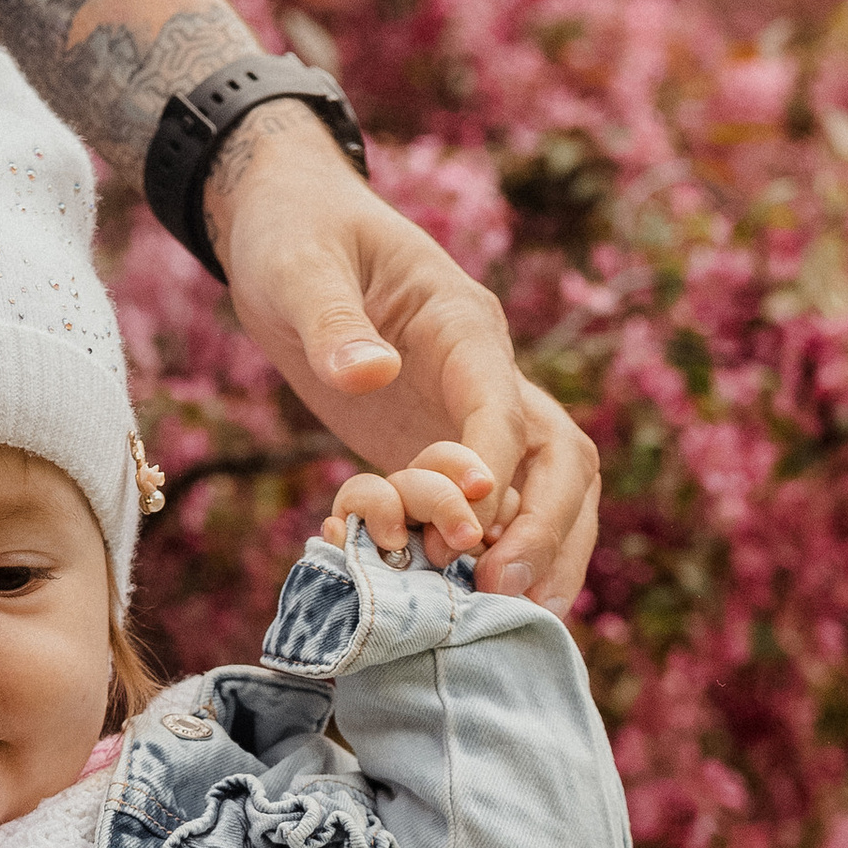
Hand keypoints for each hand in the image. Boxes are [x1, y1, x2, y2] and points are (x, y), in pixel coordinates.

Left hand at [209, 103, 599, 610]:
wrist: (286, 224)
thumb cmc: (291, 233)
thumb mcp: (297, 266)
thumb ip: (331, 321)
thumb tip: (370, 375)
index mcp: (462, 323)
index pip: (504, 405)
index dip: (496, 470)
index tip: (472, 530)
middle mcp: (486, 372)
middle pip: (560, 457)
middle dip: (547, 529)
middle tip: (502, 596)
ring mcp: (472, 413)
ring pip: (546, 489)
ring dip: (544, 554)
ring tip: (515, 623)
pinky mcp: (443, 446)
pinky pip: (495, 509)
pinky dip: (496, 557)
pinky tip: (471, 610)